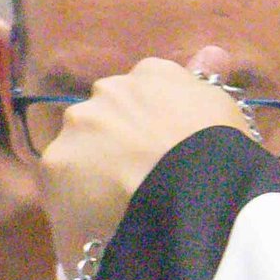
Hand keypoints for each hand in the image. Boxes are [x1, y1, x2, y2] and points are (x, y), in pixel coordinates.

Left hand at [38, 47, 254, 267]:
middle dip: (115, 147)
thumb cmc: (219, 149)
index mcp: (152, 74)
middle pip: (105, 120)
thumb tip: (211, 53)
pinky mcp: (55, 162)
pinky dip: (76, 207)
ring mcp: (78, 123)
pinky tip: (101, 226)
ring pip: (78, 150)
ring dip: (91, 174)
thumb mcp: (223, 107)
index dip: (149, 127)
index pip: (142, 94)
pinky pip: (62, 188)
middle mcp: (108, 89)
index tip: (159, 153)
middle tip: (139, 183)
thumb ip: (206, 80)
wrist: (193, 187)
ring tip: (118, 210)